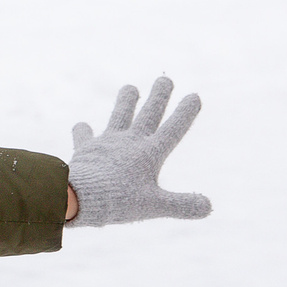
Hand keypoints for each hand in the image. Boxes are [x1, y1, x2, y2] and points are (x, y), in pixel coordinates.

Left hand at [67, 77, 210, 227]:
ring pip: (119, 115)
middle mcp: (129, 142)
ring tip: (129, 87)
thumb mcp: (155, 205)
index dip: (185, 112)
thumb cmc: (118, 201)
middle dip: (158, 96)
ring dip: (126, 102)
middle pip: (148, 114)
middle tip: (164, 79)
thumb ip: (182, 205)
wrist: (78, 196)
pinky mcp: (85, 149)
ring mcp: (107, 143)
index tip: (194, 95)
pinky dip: (83, 131)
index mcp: (150, 152)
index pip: (173, 128)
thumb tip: (208, 207)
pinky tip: (82, 126)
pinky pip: (83, 136)